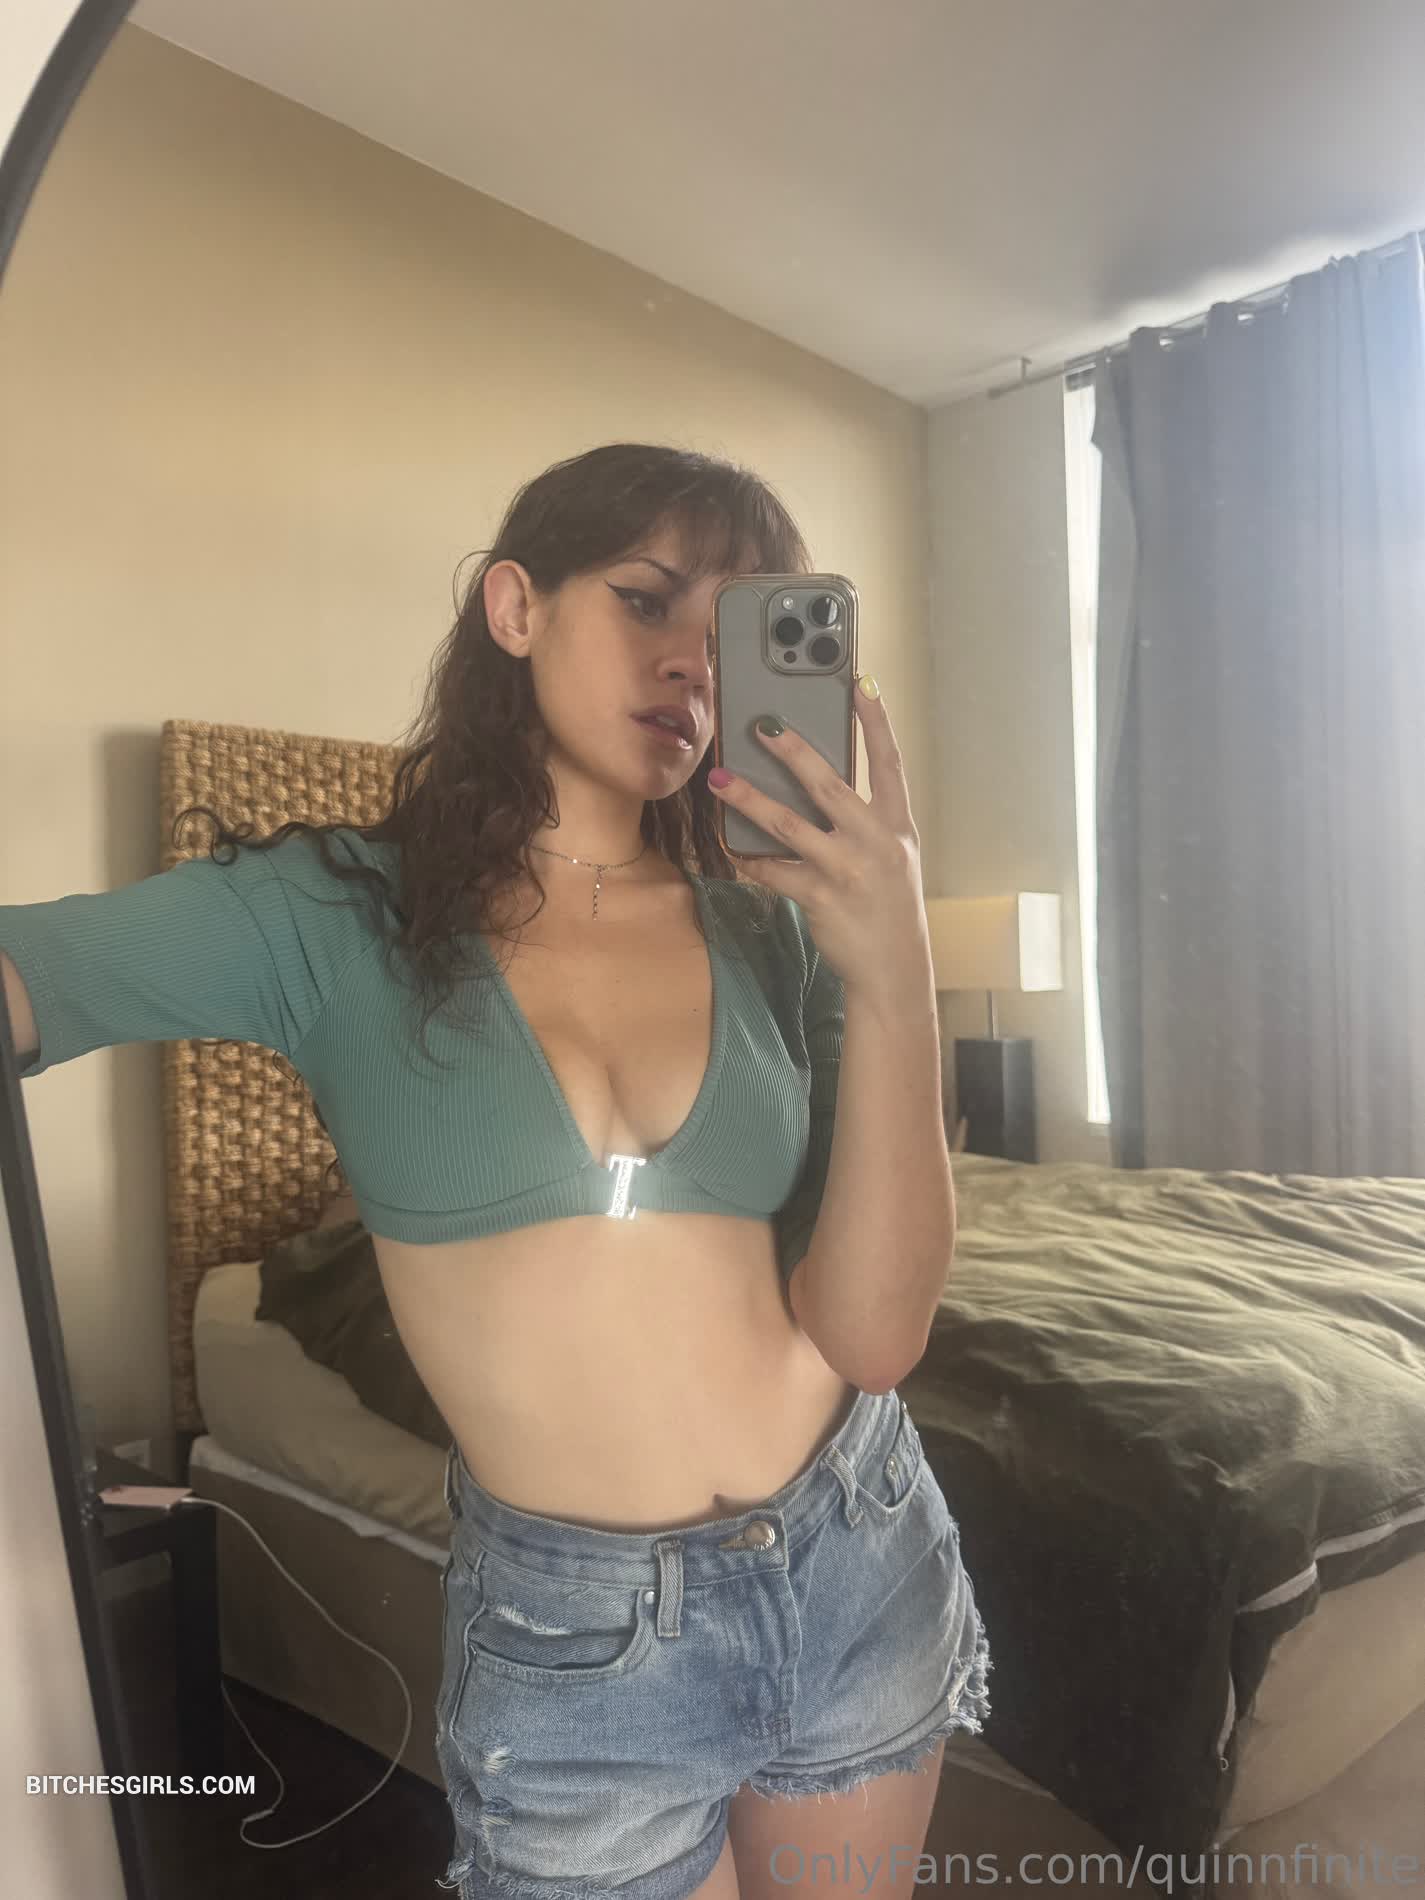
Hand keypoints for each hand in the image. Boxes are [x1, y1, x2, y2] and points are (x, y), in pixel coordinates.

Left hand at [707, 675, 932, 1002]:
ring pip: (789, 825)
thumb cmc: (890, 906)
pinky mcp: (820, 897)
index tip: (860, 682)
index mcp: (897, 826)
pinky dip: (749, 857)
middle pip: (829, 785)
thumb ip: (866, 820)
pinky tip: (728, 844)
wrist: (895, 968)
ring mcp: (847, 870)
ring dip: (750, 800)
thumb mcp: (894, 856)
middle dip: (794, 752)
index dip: (876, 721)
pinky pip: (774, 870)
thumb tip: (819, 782)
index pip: (889, 762)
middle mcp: (875, 842)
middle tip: (763, 726)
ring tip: (720, 780)